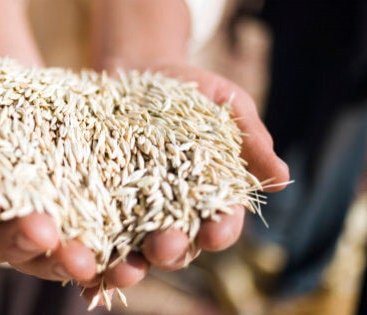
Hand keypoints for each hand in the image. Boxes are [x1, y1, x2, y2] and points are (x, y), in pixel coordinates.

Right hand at [0, 61, 149, 304]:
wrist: (24, 89)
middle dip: (19, 240)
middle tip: (43, 232)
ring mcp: (32, 227)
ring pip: (43, 257)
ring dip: (64, 260)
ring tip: (87, 259)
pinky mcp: (73, 223)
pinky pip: (87, 245)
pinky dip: (105, 257)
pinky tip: (125, 258)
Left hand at [92, 61, 289, 286]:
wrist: (136, 73)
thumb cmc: (189, 89)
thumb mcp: (225, 104)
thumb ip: (250, 139)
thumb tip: (282, 178)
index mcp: (209, 197)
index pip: (221, 222)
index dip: (220, 229)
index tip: (215, 230)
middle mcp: (173, 215)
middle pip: (178, 246)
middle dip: (173, 249)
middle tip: (164, 246)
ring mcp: (133, 215)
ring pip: (135, 251)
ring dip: (131, 265)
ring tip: (122, 267)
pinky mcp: (99, 207)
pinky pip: (96, 236)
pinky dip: (92, 255)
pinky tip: (83, 266)